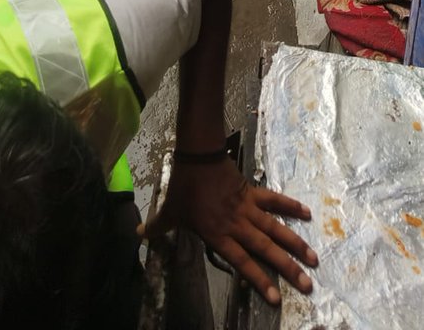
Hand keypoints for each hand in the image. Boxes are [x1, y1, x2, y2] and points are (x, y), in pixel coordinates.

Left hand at [143, 157, 316, 305]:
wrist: (197, 155)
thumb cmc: (184, 186)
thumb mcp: (169, 210)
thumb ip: (158, 226)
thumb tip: (139, 234)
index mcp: (218, 234)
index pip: (242, 262)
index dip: (258, 280)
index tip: (276, 298)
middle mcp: (237, 224)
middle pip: (265, 249)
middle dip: (287, 268)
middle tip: (307, 285)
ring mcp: (247, 208)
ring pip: (275, 228)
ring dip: (295, 243)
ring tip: (314, 258)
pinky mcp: (252, 192)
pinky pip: (274, 200)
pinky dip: (290, 205)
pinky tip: (308, 213)